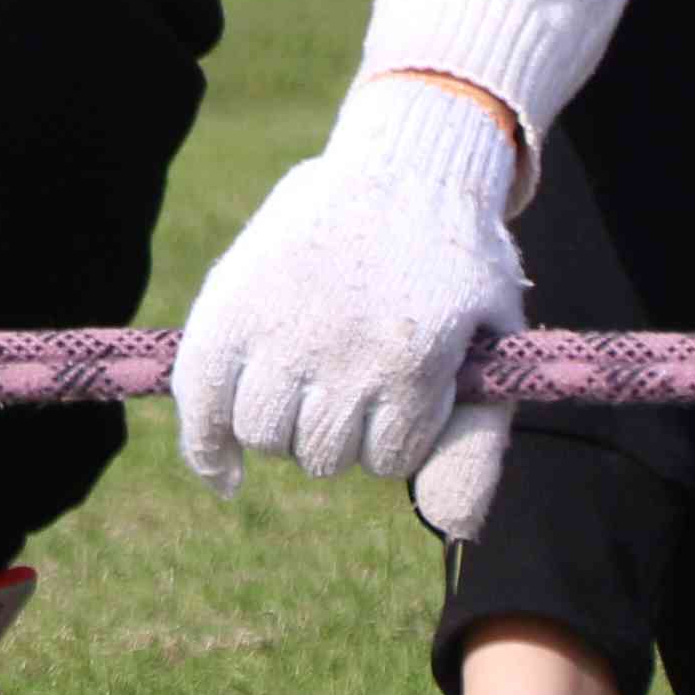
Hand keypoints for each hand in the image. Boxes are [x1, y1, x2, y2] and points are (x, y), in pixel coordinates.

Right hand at [172, 76, 526, 536]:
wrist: (405, 165)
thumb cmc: (456, 264)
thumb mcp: (494, 347)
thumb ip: (477, 441)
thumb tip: (454, 529)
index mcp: (410, 359)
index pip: (388, 458)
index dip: (397, 436)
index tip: (405, 395)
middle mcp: (338, 348)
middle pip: (321, 453)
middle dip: (341, 433)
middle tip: (354, 382)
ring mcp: (277, 326)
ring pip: (264, 433)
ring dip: (286, 425)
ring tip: (305, 386)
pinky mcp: (228, 304)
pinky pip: (200, 398)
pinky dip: (207, 448)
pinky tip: (227, 477)